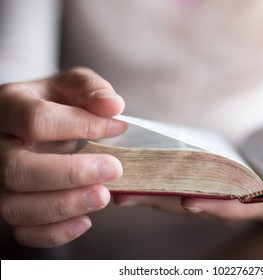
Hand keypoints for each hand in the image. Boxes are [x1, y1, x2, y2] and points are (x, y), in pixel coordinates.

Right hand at [0, 67, 127, 246]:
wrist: (38, 125)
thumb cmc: (56, 103)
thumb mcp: (71, 86)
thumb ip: (91, 89)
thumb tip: (112, 106)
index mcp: (9, 107)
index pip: (36, 119)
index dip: (81, 125)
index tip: (119, 127)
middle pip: (17, 169)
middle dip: (70, 174)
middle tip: (114, 169)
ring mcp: (0, 181)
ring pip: (16, 206)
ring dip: (65, 206)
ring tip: (103, 196)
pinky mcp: (13, 205)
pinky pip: (24, 231)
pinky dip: (55, 232)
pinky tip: (85, 221)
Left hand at [114, 183, 262, 219]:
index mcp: (260, 206)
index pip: (234, 209)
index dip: (213, 206)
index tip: (187, 201)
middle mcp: (236, 204)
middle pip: (197, 204)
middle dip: (165, 201)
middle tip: (131, 194)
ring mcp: (219, 194)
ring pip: (183, 196)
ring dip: (153, 192)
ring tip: (122, 185)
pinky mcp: (209, 181)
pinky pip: (181, 181)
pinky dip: (160, 180)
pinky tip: (138, 172)